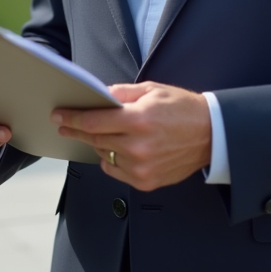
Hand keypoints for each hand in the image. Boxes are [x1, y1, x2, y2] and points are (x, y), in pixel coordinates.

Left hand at [53, 81, 211, 191]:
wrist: (211, 134)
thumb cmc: (183, 109)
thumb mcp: (152, 90)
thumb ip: (121, 93)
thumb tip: (98, 95)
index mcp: (139, 119)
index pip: (94, 121)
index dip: (72, 118)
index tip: (58, 116)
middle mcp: (138, 146)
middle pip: (95, 139)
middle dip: (80, 130)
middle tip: (67, 124)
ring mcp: (141, 167)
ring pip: (104, 155)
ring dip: (101, 144)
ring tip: (109, 133)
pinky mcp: (146, 181)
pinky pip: (116, 170)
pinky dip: (114, 160)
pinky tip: (123, 149)